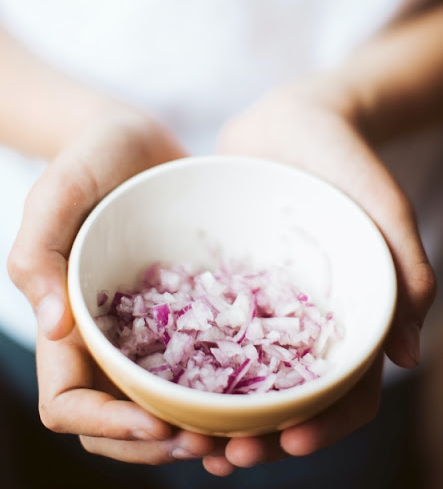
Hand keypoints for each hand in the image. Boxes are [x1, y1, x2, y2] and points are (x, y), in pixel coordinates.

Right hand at [8, 111, 215, 463]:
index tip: (159, 426)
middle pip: (119, 421)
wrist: (138, 140)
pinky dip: (221, 391)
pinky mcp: (184, 311)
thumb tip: (53, 328)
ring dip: (195, 432)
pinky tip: (258, 396)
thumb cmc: (90, 158)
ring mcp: (147, 328)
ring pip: (163, 404)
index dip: (106, 427)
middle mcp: (106, 337)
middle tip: (215, 447)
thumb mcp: (58, 191)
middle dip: (159, 445)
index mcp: (67, 323)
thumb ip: (39, 252)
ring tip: (242, 438)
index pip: (69, 402)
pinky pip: (200, 363)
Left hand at [205, 76, 435, 473]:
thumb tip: (408, 357)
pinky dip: (189, 362)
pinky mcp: (225, 282)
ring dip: (220, 415)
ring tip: (188, 440)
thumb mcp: (385, 207)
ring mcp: (261, 305)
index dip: (324, 424)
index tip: (289, 441)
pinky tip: (159, 380)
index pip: (346, 390)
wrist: (293, 120)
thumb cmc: (347, 161)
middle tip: (226, 456)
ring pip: (242, 376)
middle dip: (261, 433)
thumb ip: (407, 270)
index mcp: (347, 316)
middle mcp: (303, 321)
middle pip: (287, 396)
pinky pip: (205, 329)